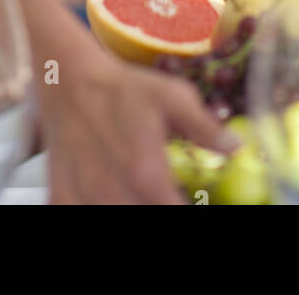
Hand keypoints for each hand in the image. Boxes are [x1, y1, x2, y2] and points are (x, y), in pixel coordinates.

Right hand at [40, 51, 236, 204]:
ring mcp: (84, 200)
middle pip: (148, 220)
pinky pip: (80, 217)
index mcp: (147, 175)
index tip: (196, 201)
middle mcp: (114, 195)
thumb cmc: (124, 89)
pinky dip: (101, 208)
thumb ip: (204, 126)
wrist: (68, 79)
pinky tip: (114, 195)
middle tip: (168, 192)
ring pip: (118, 220)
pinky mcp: (62, 199)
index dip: (193, 210)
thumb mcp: (171, 96)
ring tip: (143, 191)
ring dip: (134, 208)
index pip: (178, 215)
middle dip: (162, 207)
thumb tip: (236, 148)